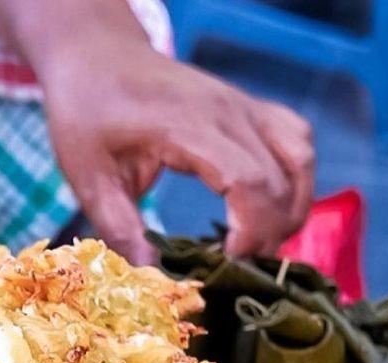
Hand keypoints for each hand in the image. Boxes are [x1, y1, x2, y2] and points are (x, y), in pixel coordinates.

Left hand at [0, 0, 313, 262]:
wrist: (97, 55)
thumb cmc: (88, 114)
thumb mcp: (91, 180)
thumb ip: (122, 231)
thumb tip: (151, 283)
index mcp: (189, 127)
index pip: (248, 181)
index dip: (250, 231)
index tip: (228, 265)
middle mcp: (228, 112)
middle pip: (280, 177)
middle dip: (270, 233)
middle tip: (238, 270)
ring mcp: (243, 106)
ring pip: (299, 157)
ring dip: (292, 206)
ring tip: (260, 244)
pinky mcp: (248, 108)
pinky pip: (295, 140)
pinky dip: (295, 178)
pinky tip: (270, 209)